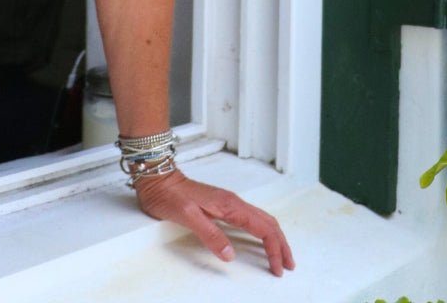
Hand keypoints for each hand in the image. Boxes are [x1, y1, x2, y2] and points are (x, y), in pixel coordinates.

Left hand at [133, 169, 295, 276]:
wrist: (157, 179)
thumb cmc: (169, 195)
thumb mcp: (188, 216)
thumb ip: (211, 235)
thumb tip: (231, 255)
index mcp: (230, 205)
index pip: (263, 228)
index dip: (274, 249)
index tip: (278, 268)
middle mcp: (233, 202)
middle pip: (268, 223)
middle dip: (281, 244)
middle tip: (288, 265)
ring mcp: (228, 203)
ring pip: (261, 220)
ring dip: (274, 238)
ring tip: (281, 255)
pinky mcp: (222, 206)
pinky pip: (250, 219)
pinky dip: (262, 231)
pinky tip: (260, 240)